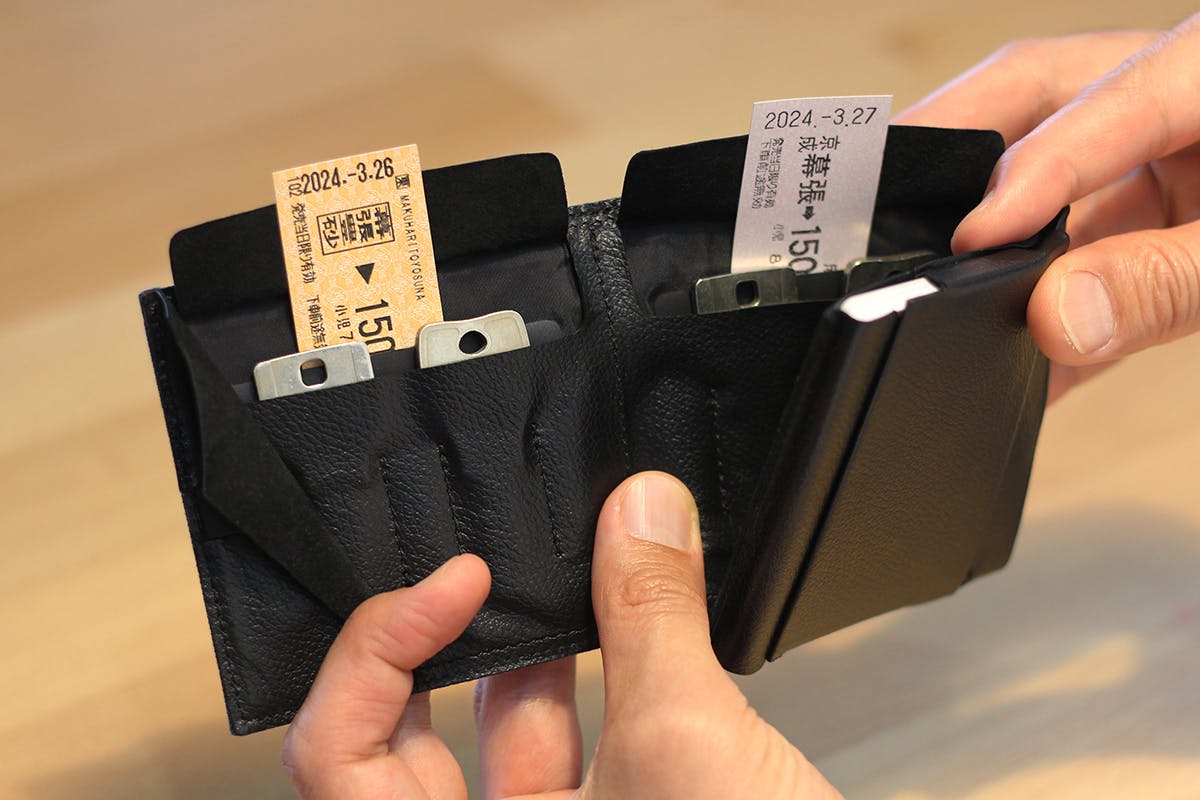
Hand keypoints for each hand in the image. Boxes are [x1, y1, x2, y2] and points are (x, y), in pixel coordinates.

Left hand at [281, 471, 841, 798]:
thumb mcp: (690, 744)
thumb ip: (652, 618)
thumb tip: (641, 514)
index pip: (340, 762)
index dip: (376, 657)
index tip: (449, 587)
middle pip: (409, 745)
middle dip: (448, 645)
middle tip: (477, 579)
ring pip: (504, 742)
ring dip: (536, 656)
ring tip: (575, 586)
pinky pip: (574, 750)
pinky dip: (595, 684)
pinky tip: (630, 634)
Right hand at [894, 15, 1199, 401]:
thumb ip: (1173, 281)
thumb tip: (1059, 316)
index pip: (1102, 102)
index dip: (1031, 173)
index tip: (970, 241)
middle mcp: (1179, 99)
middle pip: (1037, 93)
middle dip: (960, 147)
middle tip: (886, 196)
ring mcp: (1165, 158)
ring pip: (1046, 182)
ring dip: (995, 238)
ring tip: (925, 274)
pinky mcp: (1159, 222)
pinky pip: (1081, 257)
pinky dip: (1048, 309)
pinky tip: (1017, 354)